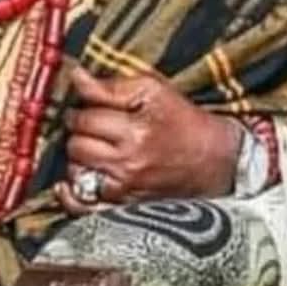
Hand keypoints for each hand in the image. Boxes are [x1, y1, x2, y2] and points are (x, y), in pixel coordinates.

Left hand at [55, 66, 241, 214]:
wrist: (217, 161)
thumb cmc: (185, 122)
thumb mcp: (154, 92)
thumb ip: (111, 86)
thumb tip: (75, 76)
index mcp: (135, 132)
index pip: (84, 118)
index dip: (82, 109)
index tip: (89, 108)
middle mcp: (128, 164)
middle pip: (76, 145)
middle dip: (79, 133)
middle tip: (93, 128)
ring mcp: (125, 190)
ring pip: (76, 172)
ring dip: (79, 159)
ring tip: (96, 149)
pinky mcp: (124, 209)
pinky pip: (82, 207)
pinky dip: (71, 194)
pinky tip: (69, 183)